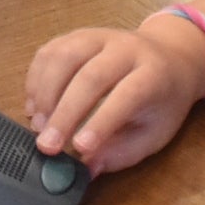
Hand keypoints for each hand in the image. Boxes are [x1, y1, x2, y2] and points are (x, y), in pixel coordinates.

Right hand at [26, 18, 204, 174]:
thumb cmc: (162, 102)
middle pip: (90, 75)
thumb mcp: (154, 134)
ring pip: (64, 56)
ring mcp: (99, 37)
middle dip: (64, 113)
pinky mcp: (77, 35)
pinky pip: (49, 51)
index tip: (79, 149)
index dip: (102, 121)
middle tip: (46, 145)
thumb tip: (87, 169)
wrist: (170, 57)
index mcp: (152, 74)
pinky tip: (35, 106)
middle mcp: (125, 48)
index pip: (126, 95)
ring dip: (45, 93)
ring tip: (38, 125)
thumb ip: (121, 152)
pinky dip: (35, 79)